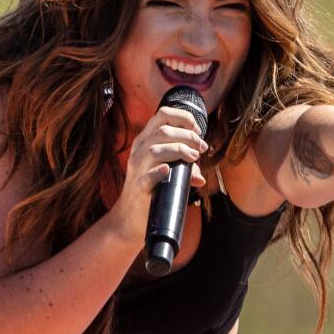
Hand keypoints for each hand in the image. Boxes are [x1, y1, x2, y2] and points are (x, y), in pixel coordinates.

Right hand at [107, 107, 207, 246]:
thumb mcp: (167, 172)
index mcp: (145, 140)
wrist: (130, 218)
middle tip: (202, 147)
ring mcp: (137, 168)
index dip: (184, 118)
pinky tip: (168, 170)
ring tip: (194, 158)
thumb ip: (183, 168)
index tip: (198, 130)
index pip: (163, 115)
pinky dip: (158, 172)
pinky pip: (147, 177)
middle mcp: (139, 150)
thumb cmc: (152, 190)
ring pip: (155, 149)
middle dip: (188, 136)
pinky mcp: (138, 187)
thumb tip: (200, 176)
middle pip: (163, 131)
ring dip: (179, 150)